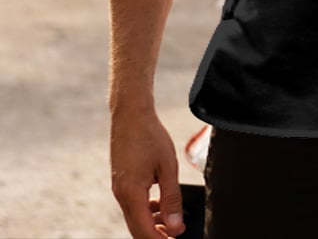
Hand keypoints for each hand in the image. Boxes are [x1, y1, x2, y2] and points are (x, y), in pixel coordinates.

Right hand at [110, 108, 185, 237]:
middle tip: (176, 235)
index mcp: (131, 194)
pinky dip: (146, 210)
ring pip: (135, 217)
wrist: (130, 114)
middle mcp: (121, 195)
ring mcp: (119, 188)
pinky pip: (133, 204)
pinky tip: (160, 204)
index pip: (144, 232)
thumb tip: (175, 226)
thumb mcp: (167, 166)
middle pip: (137, 229)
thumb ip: (171, 198)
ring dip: (152, 224)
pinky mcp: (121, 182)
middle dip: (156, 236)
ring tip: (172, 222)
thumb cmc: (149, 136)